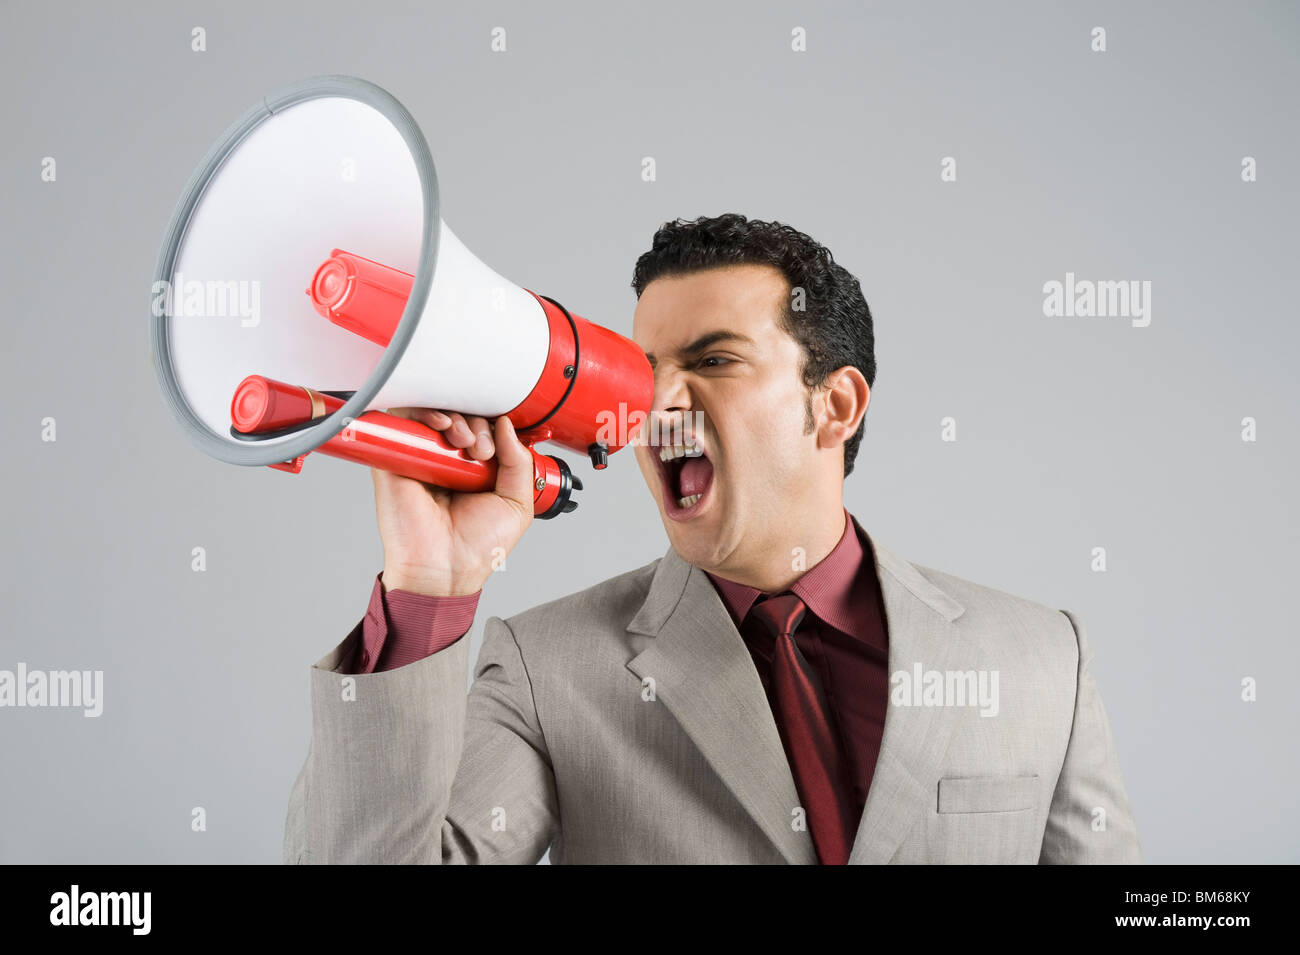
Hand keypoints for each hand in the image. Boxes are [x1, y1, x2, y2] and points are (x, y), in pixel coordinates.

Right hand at [372, 410, 533, 596]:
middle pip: (459, 417)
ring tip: (464, 442)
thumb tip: (507, 425)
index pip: (482, 428)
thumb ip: (518, 462)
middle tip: (481, 451)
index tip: (497, 447)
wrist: (446, 570)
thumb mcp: (517, 503)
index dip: (492, 427)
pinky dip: (422, 414)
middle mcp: (446, 462)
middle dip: (477, 424)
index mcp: (473, 469)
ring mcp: (420, 459)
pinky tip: (441, 427)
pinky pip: (402, 422)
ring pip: (433, 414)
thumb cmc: (478, 547)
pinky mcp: (395, 461)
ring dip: (455, 418)